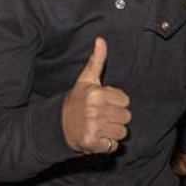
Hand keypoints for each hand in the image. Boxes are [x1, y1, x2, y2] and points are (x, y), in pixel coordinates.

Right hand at [62, 37, 131, 155]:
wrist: (59, 125)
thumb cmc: (77, 100)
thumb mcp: (86, 80)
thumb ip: (97, 61)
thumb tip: (100, 40)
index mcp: (96, 94)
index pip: (125, 100)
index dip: (117, 102)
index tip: (104, 103)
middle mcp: (94, 110)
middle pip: (126, 117)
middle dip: (117, 117)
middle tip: (103, 116)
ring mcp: (93, 128)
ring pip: (122, 132)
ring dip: (113, 132)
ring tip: (101, 126)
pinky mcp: (91, 143)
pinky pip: (113, 145)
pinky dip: (108, 144)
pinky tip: (98, 137)